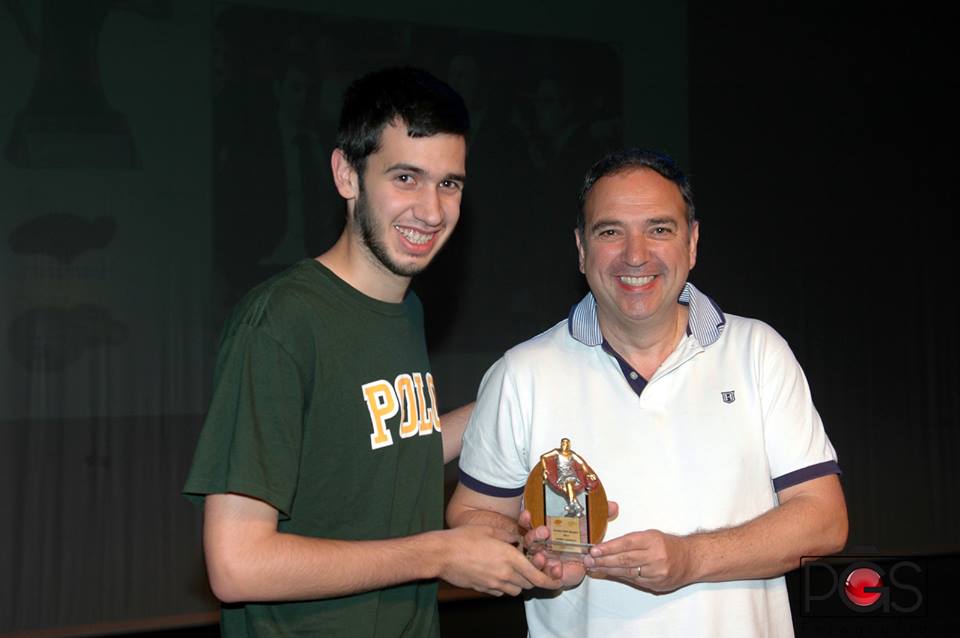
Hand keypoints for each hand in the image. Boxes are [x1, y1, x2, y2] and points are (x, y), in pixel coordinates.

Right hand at [437, 525, 561, 596]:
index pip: (536, 576)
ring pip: (515, 590)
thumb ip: (508, 536)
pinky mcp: (483, 588)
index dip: (549, 581)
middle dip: (533, 577)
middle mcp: (504, 574)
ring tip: (513, 570)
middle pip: (528, 584)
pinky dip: (504, 585)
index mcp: (510, 558)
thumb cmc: (464, 538)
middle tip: (530, 567)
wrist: (442, 554)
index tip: (556, 581)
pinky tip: (497, 574)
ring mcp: (493, 584)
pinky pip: (500, 591)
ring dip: (519, 582)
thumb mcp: (490, 530)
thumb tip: (516, 540)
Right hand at [518, 500, 619, 589]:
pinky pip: (543, 574)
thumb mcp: (590, 526)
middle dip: (533, 536)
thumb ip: (599, 515)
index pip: (528, 522)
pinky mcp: (548, 574)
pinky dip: (549, 572)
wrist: (583, 563)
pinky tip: (556, 569)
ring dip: (535, 557)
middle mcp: (540, 544)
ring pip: (532, 558)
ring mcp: (541, 559)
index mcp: (545, 529)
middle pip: (529, 540)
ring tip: (542, 557)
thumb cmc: (580, 541)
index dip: (526, 518)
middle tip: (544, 532)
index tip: (528, 513)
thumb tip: (613, 506)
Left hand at [583, 529, 694, 592]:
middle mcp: (655, 557)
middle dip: (604, 560)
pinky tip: (608, 573)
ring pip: (627, 572)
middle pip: (625, 559)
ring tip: (594, 566)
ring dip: (608, 569)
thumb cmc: (668, 545)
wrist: (691, 559)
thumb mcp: (651, 535)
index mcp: (652, 540)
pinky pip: (633, 580)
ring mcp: (656, 572)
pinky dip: (619, 576)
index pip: (626, 543)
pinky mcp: (655, 584)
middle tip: (589, 560)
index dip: (608, 547)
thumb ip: (631, 541)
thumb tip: (607, 547)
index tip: (594, 550)